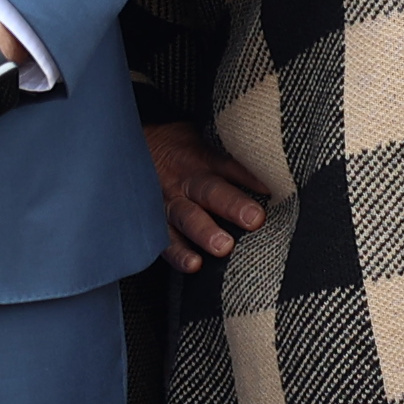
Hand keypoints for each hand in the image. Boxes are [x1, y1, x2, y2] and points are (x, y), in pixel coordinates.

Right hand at [145, 121, 267, 272]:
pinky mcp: (154, 222)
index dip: (250, 176)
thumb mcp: (199, 138)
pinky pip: (165, 239)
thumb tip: (270, 163)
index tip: (272, 190)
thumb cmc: (178, 149)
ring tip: (223, 247)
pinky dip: (178, 253)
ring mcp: (168, 201)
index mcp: (200, 158)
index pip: (229, 165)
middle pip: (210, 190)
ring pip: (186, 216)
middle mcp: (186, 180)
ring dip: (204, 232)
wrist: (131, 150)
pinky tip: (193, 264)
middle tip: (254, 219)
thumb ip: (226, 153)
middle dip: (232, 205)